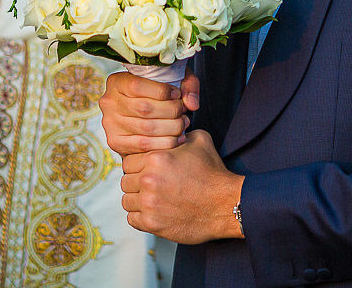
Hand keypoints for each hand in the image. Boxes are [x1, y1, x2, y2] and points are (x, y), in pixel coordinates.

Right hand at [99, 71, 199, 153]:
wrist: (144, 110)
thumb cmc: (159, 91)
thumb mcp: (174, 77)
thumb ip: (188, 85)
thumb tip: (191, 104)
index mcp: (117, 82)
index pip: (137, 85)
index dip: (162, 91)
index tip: (177, 94)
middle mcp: (109, 102)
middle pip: (144, 108)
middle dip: (171, 111)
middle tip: (184, 112)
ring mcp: (110, 124)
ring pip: (146, 128)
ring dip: (171, 128)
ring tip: (183, 124)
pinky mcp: (116, 142)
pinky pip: (143, 145)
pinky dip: (164, 143)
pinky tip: (177, 139)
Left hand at [119, 130, 243, 242]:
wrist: (225, 204)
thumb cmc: (212, 172)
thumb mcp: (200, 141)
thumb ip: (178, 133)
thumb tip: (170, 129)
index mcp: (156, 157)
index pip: (128, 160)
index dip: (138, 164)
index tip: (149, 170)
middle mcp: (148, 179)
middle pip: (125, 180)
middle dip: (136, 182)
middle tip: (152, 185)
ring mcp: (149, 203)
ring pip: (126, 200)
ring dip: (137, 200)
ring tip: (153, 198)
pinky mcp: (152, 223)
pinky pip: (132, 219)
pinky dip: (141, 216)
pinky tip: (155, 211)